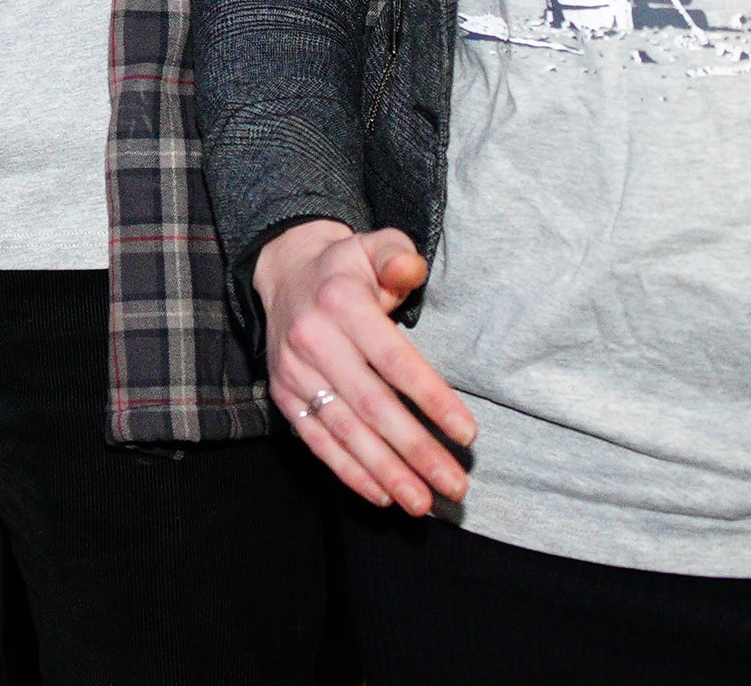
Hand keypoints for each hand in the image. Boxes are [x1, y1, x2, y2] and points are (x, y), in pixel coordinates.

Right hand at [255, 219, 475, 515]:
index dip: (431, 399)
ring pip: (345, 430)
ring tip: (423, 503)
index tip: (467, 434)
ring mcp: (294, 371)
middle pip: (372, 405)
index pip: (392, 359)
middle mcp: (313, 339)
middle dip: (416, 451)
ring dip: (386, 472)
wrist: (283, 272)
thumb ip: (397, 256)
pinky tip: (381, 494)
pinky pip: (316, 440)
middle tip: (456, 485)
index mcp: (341, 302)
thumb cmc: (347, 268)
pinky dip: (348, 471)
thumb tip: (412, 270)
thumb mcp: (374, 245)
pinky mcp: (283, 394)